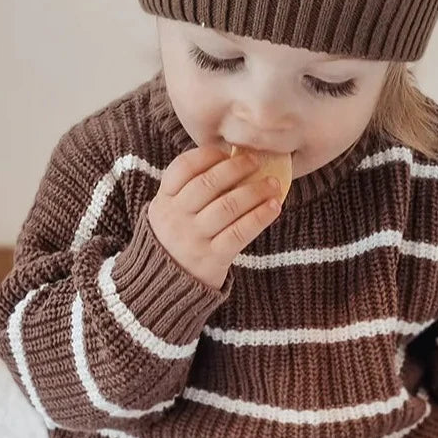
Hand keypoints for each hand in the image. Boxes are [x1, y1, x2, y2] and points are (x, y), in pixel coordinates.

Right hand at [147, 146, 283, 289]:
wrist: (167, 285)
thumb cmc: (178, 240)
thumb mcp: (170, 213)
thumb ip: (189, 190)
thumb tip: (232, 161)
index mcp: (163, 201)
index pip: (183, 168)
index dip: (207, 155)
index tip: (227, 152)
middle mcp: (176, 218)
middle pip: (208, 183)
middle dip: (236, 168)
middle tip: (256, 162)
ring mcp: (194, 239)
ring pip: (227, 206)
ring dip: (254, 191)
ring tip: (272, 184)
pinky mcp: (212, 258)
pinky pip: (239, 232)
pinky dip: (259, 217)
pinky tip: (273, 207)